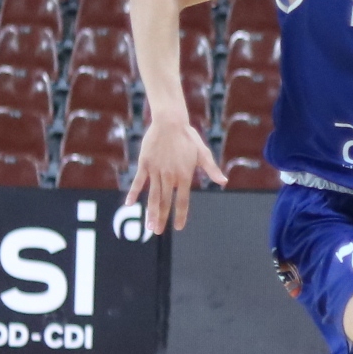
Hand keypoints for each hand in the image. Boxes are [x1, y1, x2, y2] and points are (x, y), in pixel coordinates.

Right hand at [125, 111, 224, 232]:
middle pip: (164, 202)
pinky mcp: (145, 164)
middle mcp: (169, 176)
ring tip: (148, 225)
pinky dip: (133, 193)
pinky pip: (138, 182)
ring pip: (152, 196)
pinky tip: (128, 203)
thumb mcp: (203, 153)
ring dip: (149, 212)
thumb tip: (224, 182)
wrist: (170, 122)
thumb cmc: (188, 137)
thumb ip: (212, 169)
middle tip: (157, 231)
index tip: (178, 227)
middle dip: (161, 218)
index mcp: (184, 176)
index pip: (182, 201)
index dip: (180, 215)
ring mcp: (156, 171)